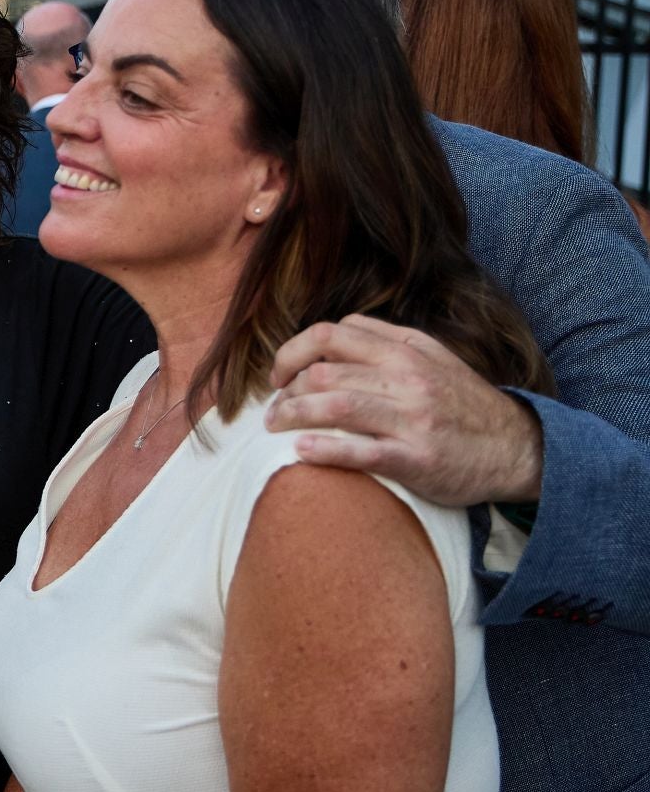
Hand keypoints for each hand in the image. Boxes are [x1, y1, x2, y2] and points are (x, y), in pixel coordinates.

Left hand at [266, 314, 543, 504]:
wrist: (517, 449)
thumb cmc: (463, 404)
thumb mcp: (433, 358)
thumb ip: (386, 341)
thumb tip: (336, 332)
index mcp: (405, 351)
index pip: (330, 335)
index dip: (292, 353)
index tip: (279, 377)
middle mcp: (408, 379)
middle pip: (323, 373)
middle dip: (285, 392)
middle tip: (274, 411)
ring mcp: (412, 419)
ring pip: (335, 406)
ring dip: (293, 415)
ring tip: (275, 427)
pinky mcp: (417, 459)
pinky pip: (360, 452)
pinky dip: (324, 450)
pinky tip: (301, 452)